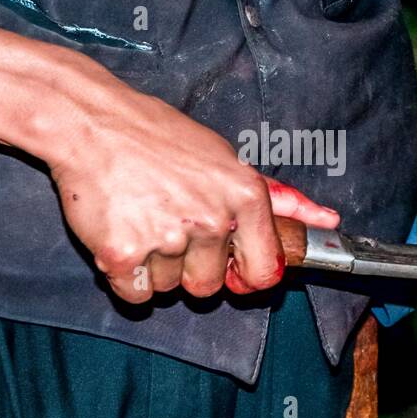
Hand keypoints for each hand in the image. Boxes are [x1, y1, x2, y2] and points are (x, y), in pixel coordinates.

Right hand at [46, 88, 338, 302]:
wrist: (90, 122)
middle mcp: (211, 219)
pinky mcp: (124, 254)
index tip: (229, 269)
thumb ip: (277, 196)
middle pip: (210, 287)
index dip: (245, 278)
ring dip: (154, 265)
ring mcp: (168, 238)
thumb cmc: (157, 137)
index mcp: (244, 196)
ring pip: (170, 288)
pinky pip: (135, 295)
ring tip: (140, 216)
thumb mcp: (224, 158)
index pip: (266, 272)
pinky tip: (119, 232)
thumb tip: (327, 220)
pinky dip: (125, 275)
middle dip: (189, 266)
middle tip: (167, 222)